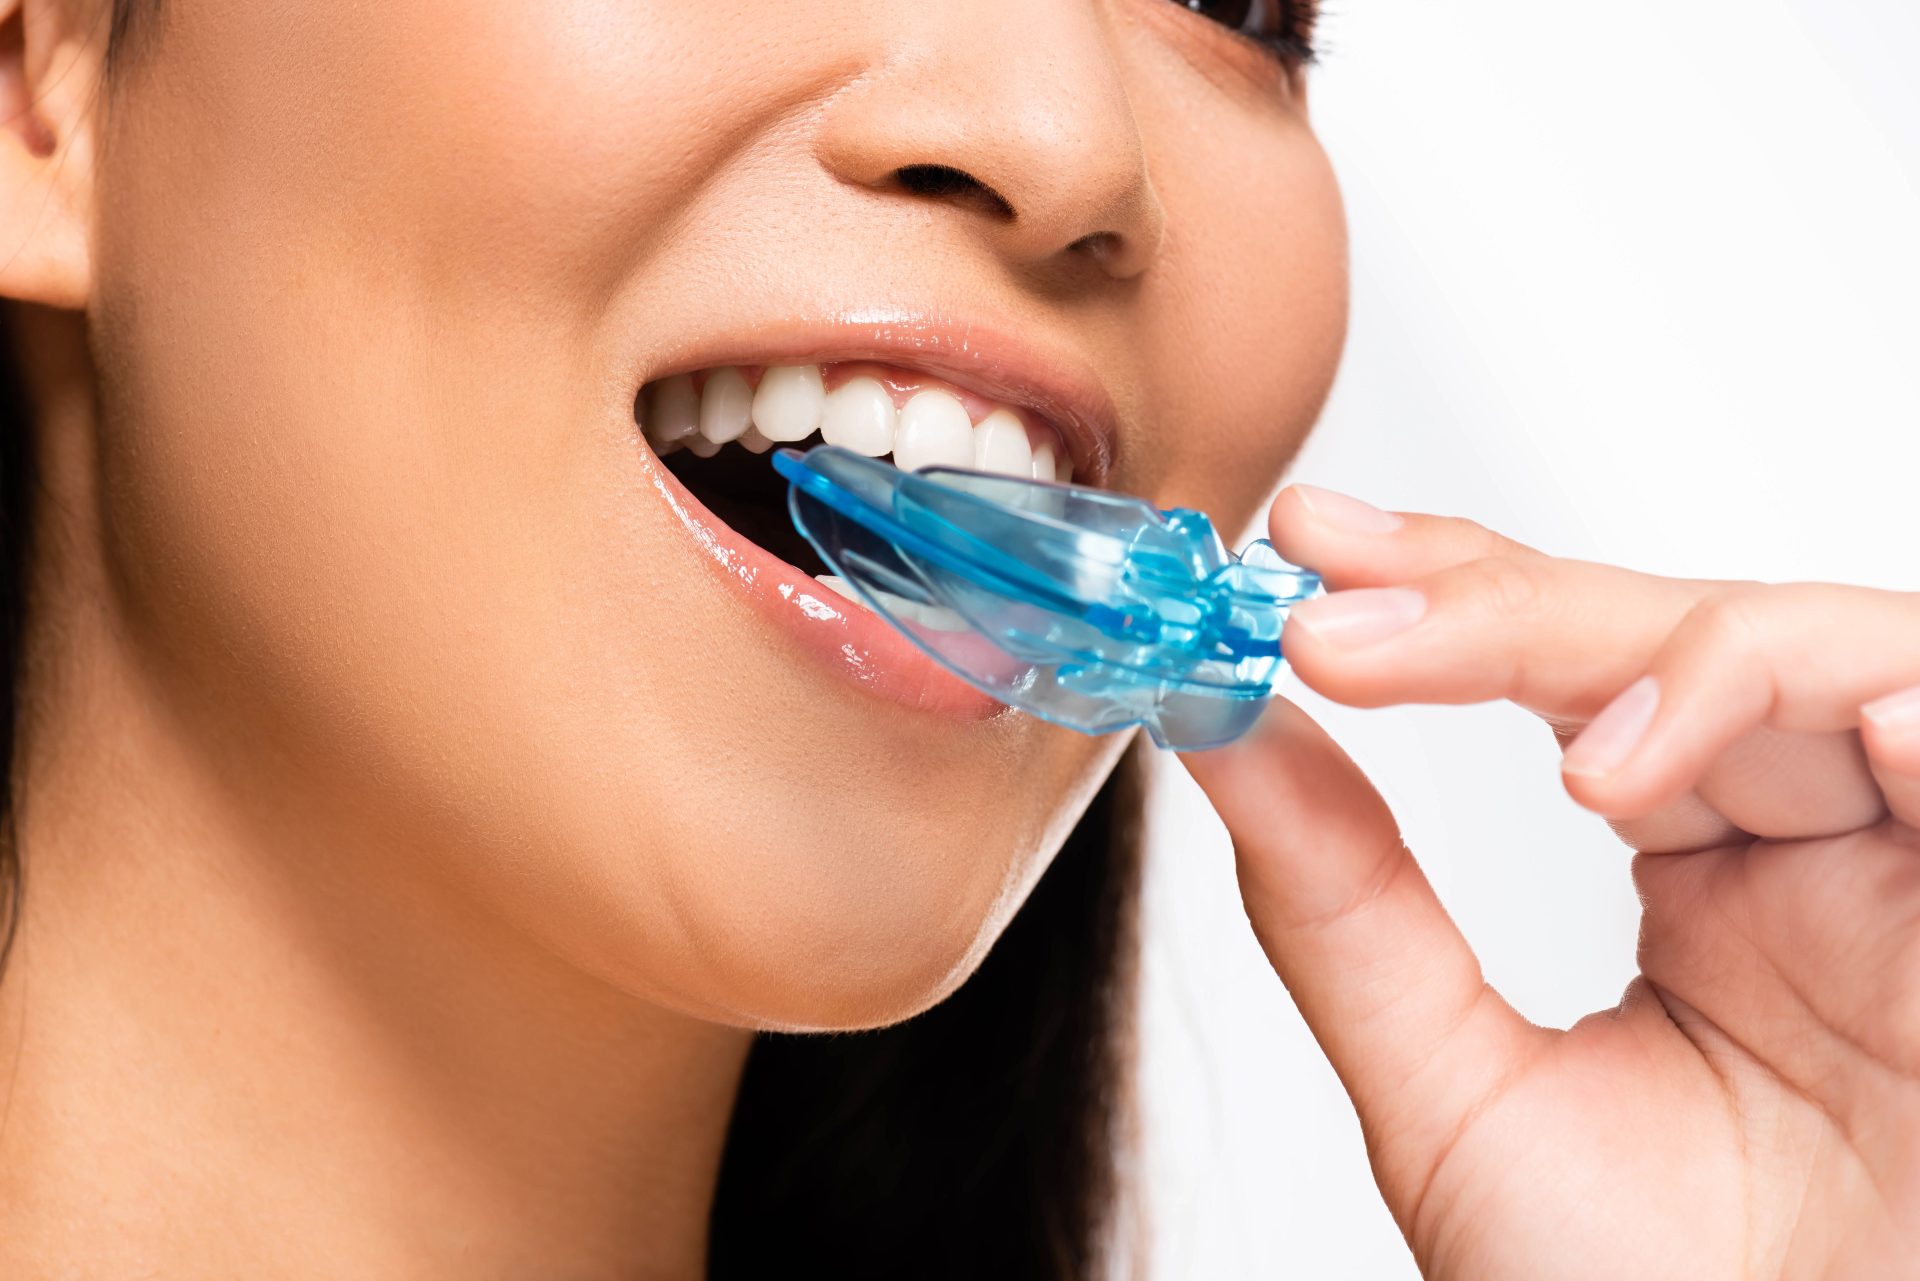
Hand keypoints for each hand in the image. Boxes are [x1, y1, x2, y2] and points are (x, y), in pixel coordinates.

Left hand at [1181, 486, 1919, 1280]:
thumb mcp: (1456, 1090)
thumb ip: (1343, 906)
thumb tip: (1222, 732)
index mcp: (1702, 866)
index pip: (1570, 666)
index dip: (1445, 587)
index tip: (1305, 552)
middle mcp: (1812, 841)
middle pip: (1677, 632)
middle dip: (1510, 610)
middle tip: (1348, 618)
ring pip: (1829, 656)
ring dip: (1696, 667)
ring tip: (1585, 763)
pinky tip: (1863, 741)